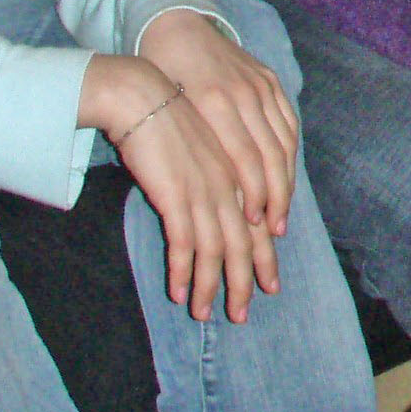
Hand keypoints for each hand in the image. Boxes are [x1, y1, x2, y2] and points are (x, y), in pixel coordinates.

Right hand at [80, 53, 280, 320]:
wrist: (141, 96)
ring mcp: (203, 191)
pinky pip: (182, 243)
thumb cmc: (168, 119)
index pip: (256, 225)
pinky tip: (178, 293)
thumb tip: (223, 203)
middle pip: (242, 244)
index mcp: (237, 172)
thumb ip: (218, 175)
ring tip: (205, 314)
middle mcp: (227, 185)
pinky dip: (182, 271)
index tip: (269, 285)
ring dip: (210, 286)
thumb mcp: (204, 148)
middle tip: (240, 315)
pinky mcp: (175, 195)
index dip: (263, 257)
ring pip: (215, 250)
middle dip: (243, 282)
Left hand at [138, 8, 297, 240]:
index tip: (253, 223)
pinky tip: (286, 175)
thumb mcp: (169, 111)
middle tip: (274, 229)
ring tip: (282, 211)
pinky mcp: (271, 79)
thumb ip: (194, 148)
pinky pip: (289, 122)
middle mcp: (244, 93)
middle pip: (272, 154)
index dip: (254, 194)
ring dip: (287, 180)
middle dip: (276, 197)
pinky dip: (291, 153)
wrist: (175, 26)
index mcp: (215, 102)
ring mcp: (261, 84)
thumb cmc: (161, 75)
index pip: (246, 158)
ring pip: (285, 141)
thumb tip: (212, 197)